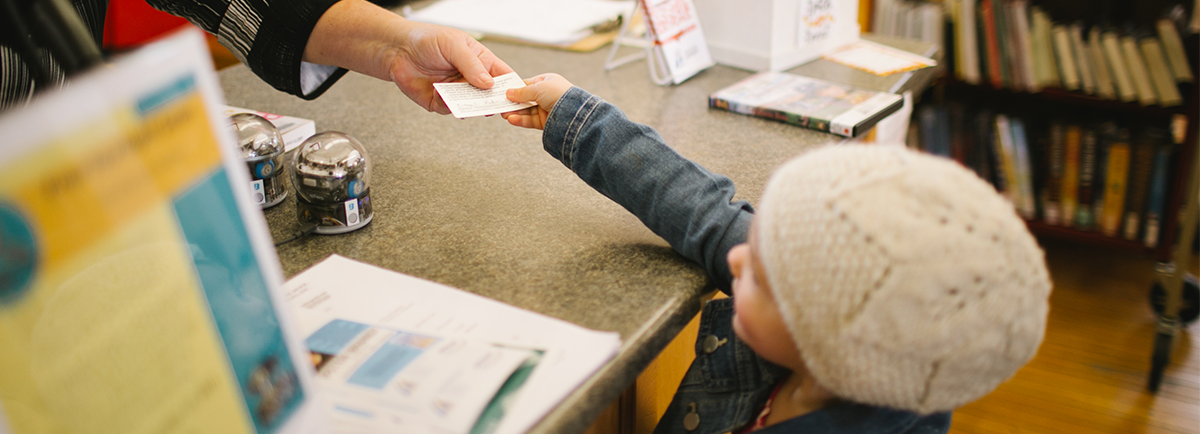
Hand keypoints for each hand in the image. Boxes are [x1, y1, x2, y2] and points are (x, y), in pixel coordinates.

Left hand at [304, 0, 513, 113]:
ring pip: (471, 105)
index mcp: (480, 60)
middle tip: (494, 105)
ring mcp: (456, 91)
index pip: (502, 75)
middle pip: (490, 94)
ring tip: (467, 100)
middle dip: (492, 100)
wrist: (397, 49)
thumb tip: (488, 84)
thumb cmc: (427, 40)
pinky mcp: (440, 102)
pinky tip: (439, 91)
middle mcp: (470, 77)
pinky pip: (450, 108)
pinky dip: (446, 103)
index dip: (510, 86)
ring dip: (469, 104)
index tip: (514, 95)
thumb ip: (472, 64)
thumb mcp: (454, 45)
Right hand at [502, 74, 573, 129]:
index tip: (503, 93)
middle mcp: (546, 95)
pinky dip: (520, 120)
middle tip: (500, 105)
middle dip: (513, 102)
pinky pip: (530, 120)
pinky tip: (512, 119)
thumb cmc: (560, 94)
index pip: (526, 85)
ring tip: (504, 113)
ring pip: (526, 111)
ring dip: (514, 112)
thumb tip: (509, 92)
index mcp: (547, 82)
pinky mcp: (546, 121)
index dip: (515, 89)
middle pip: (525, 99)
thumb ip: (522, 92)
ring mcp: (546, 109)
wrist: (575, 113)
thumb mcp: (538, 88)